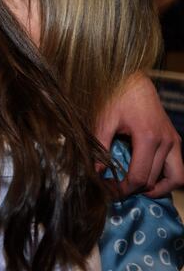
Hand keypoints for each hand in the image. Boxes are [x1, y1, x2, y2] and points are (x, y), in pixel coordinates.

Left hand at [95, 73, 183, 196]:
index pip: (140, 177)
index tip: (108, 191)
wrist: (133, 78)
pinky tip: (148, 179)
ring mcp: (174, 141)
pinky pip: (178, 169)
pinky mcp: (175, 140)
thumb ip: (100, 146)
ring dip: (156, 188)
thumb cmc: (116, 95)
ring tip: (135, 189)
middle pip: (154, 180)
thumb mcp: (104, 120)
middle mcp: (167, 142)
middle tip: (114, 190)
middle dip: (134, 190)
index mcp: (149, 137)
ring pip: (175, 178)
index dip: (123, 189)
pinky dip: (166, 179)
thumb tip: (95, 172)